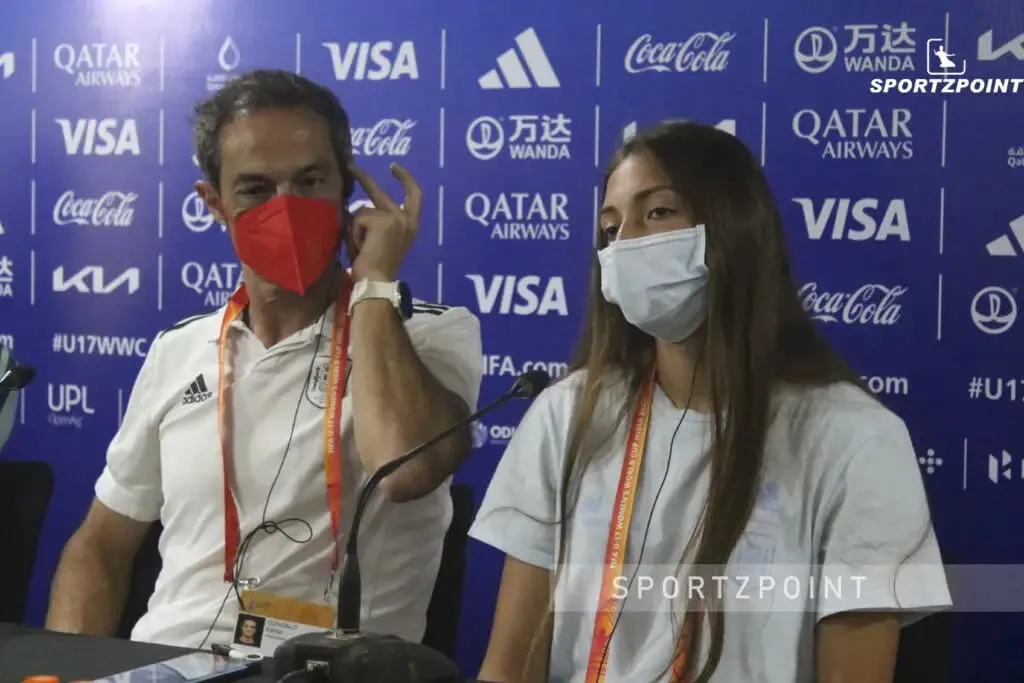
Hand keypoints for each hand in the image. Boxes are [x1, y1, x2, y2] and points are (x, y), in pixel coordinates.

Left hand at [347, 163, 421, 281]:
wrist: (377, 281)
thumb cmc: (377, 267)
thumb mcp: (382, 239)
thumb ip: (377, 222)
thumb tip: (356, 207)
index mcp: (411, 226)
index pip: (414, 196)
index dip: (406, 179)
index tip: (394, 168)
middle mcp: (407, 219)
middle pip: (380, 192)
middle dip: (363, 177)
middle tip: (350, 166)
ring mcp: (395, 218)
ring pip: (362, 211)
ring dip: (355, 229)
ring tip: (359, 248)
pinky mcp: (382, 220)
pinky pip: (357, 220)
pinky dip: (354, 234)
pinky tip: (360, 248)